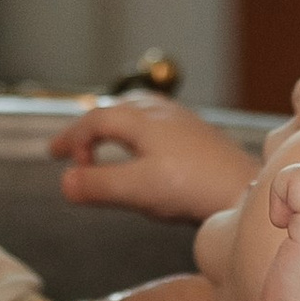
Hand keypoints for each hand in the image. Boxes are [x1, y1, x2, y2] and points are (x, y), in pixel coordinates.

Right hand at [49, 94, 259, 223]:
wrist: (245, 189)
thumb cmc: (193, 188)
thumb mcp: (137, 190)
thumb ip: (98, 185)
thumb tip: (64, 181)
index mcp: (142, 120)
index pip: (95, 120)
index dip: (72, 137)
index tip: (54, 156)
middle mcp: (161, 112)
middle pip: (114, 110)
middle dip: (88, 129)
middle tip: (70, 150)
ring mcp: (182, 121)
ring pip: (137, 112)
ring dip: (112, 125)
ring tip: (101, 142)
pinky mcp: (197, 134)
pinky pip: (155, 121)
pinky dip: (135, 130)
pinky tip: (144, 149)